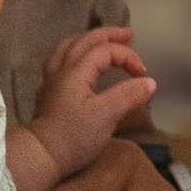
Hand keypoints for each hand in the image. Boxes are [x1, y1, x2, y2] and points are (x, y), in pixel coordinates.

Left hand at [29, 28, 156, 182]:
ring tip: (100, 41)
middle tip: (127, 34)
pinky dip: (71, 55)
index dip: (127, 56)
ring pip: (67, 49)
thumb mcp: (107, 115)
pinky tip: (75, 63)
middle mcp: (61, 71)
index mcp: (76, 72)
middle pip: (84, 41)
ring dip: (86, 41)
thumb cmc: (73, 136)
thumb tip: (149, 82)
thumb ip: (129, 95)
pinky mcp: (47, 95)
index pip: (106, 51)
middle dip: (107, 35)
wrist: (41, 156)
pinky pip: (58, 63)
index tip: (142, 75)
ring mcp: (51, 82)